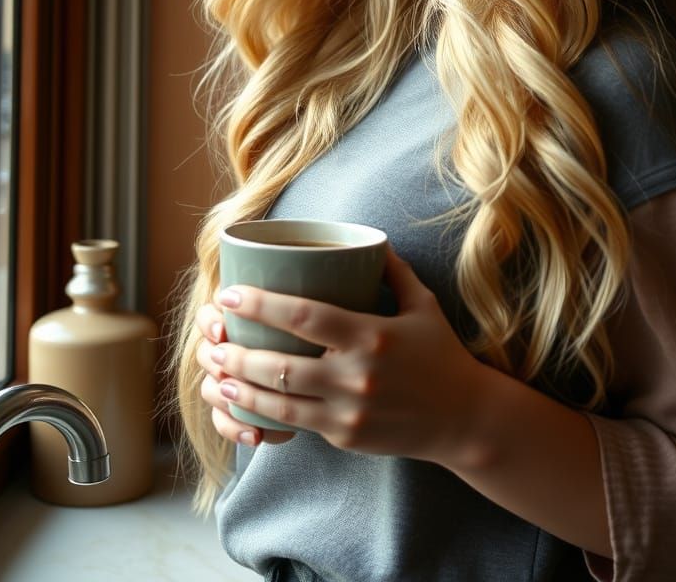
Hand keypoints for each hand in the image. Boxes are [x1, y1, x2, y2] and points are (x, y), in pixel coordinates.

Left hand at [205, 247, 491, 464]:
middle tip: (211, 337)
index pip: (304, 316)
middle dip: (236, 351)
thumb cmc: (442, 355)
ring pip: (277, 401)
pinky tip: (240, 402)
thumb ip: (393, 270)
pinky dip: (263, 413)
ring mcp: (348, 411)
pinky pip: (294, 424)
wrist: (465, 418)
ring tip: (213, 374)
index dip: (261, 304)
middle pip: (279, 364)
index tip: (231, 293)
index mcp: (372, 336)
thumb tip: (369, 239)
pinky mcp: (344, 437)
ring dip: (238, 388)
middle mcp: (356, 376)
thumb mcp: (423, 305)